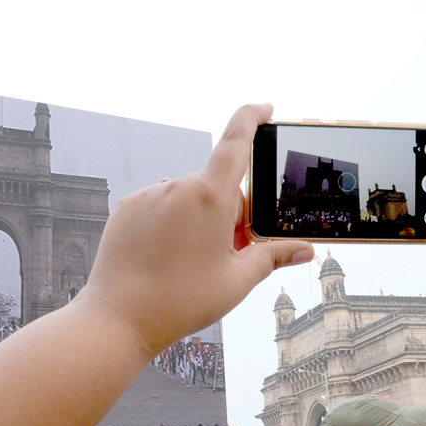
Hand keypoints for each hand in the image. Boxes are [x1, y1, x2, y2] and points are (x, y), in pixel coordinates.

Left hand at [79, 104, 313, 354]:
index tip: (265, 107)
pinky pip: (158, 207)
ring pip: (186, 199)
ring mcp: (148, 196)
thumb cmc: (181, 301)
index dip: (252, 117)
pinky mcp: (126, 208)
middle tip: (224, 254)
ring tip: (189, 263)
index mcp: (211, 197)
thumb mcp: (236, 281)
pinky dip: (169, 224)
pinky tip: (164, 257)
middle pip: (215, 187)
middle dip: (227, 213)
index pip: (236, 140)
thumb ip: (273, 257)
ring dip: (196, 219)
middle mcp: (178, 187)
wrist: (118, 318)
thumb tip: (306, 250)